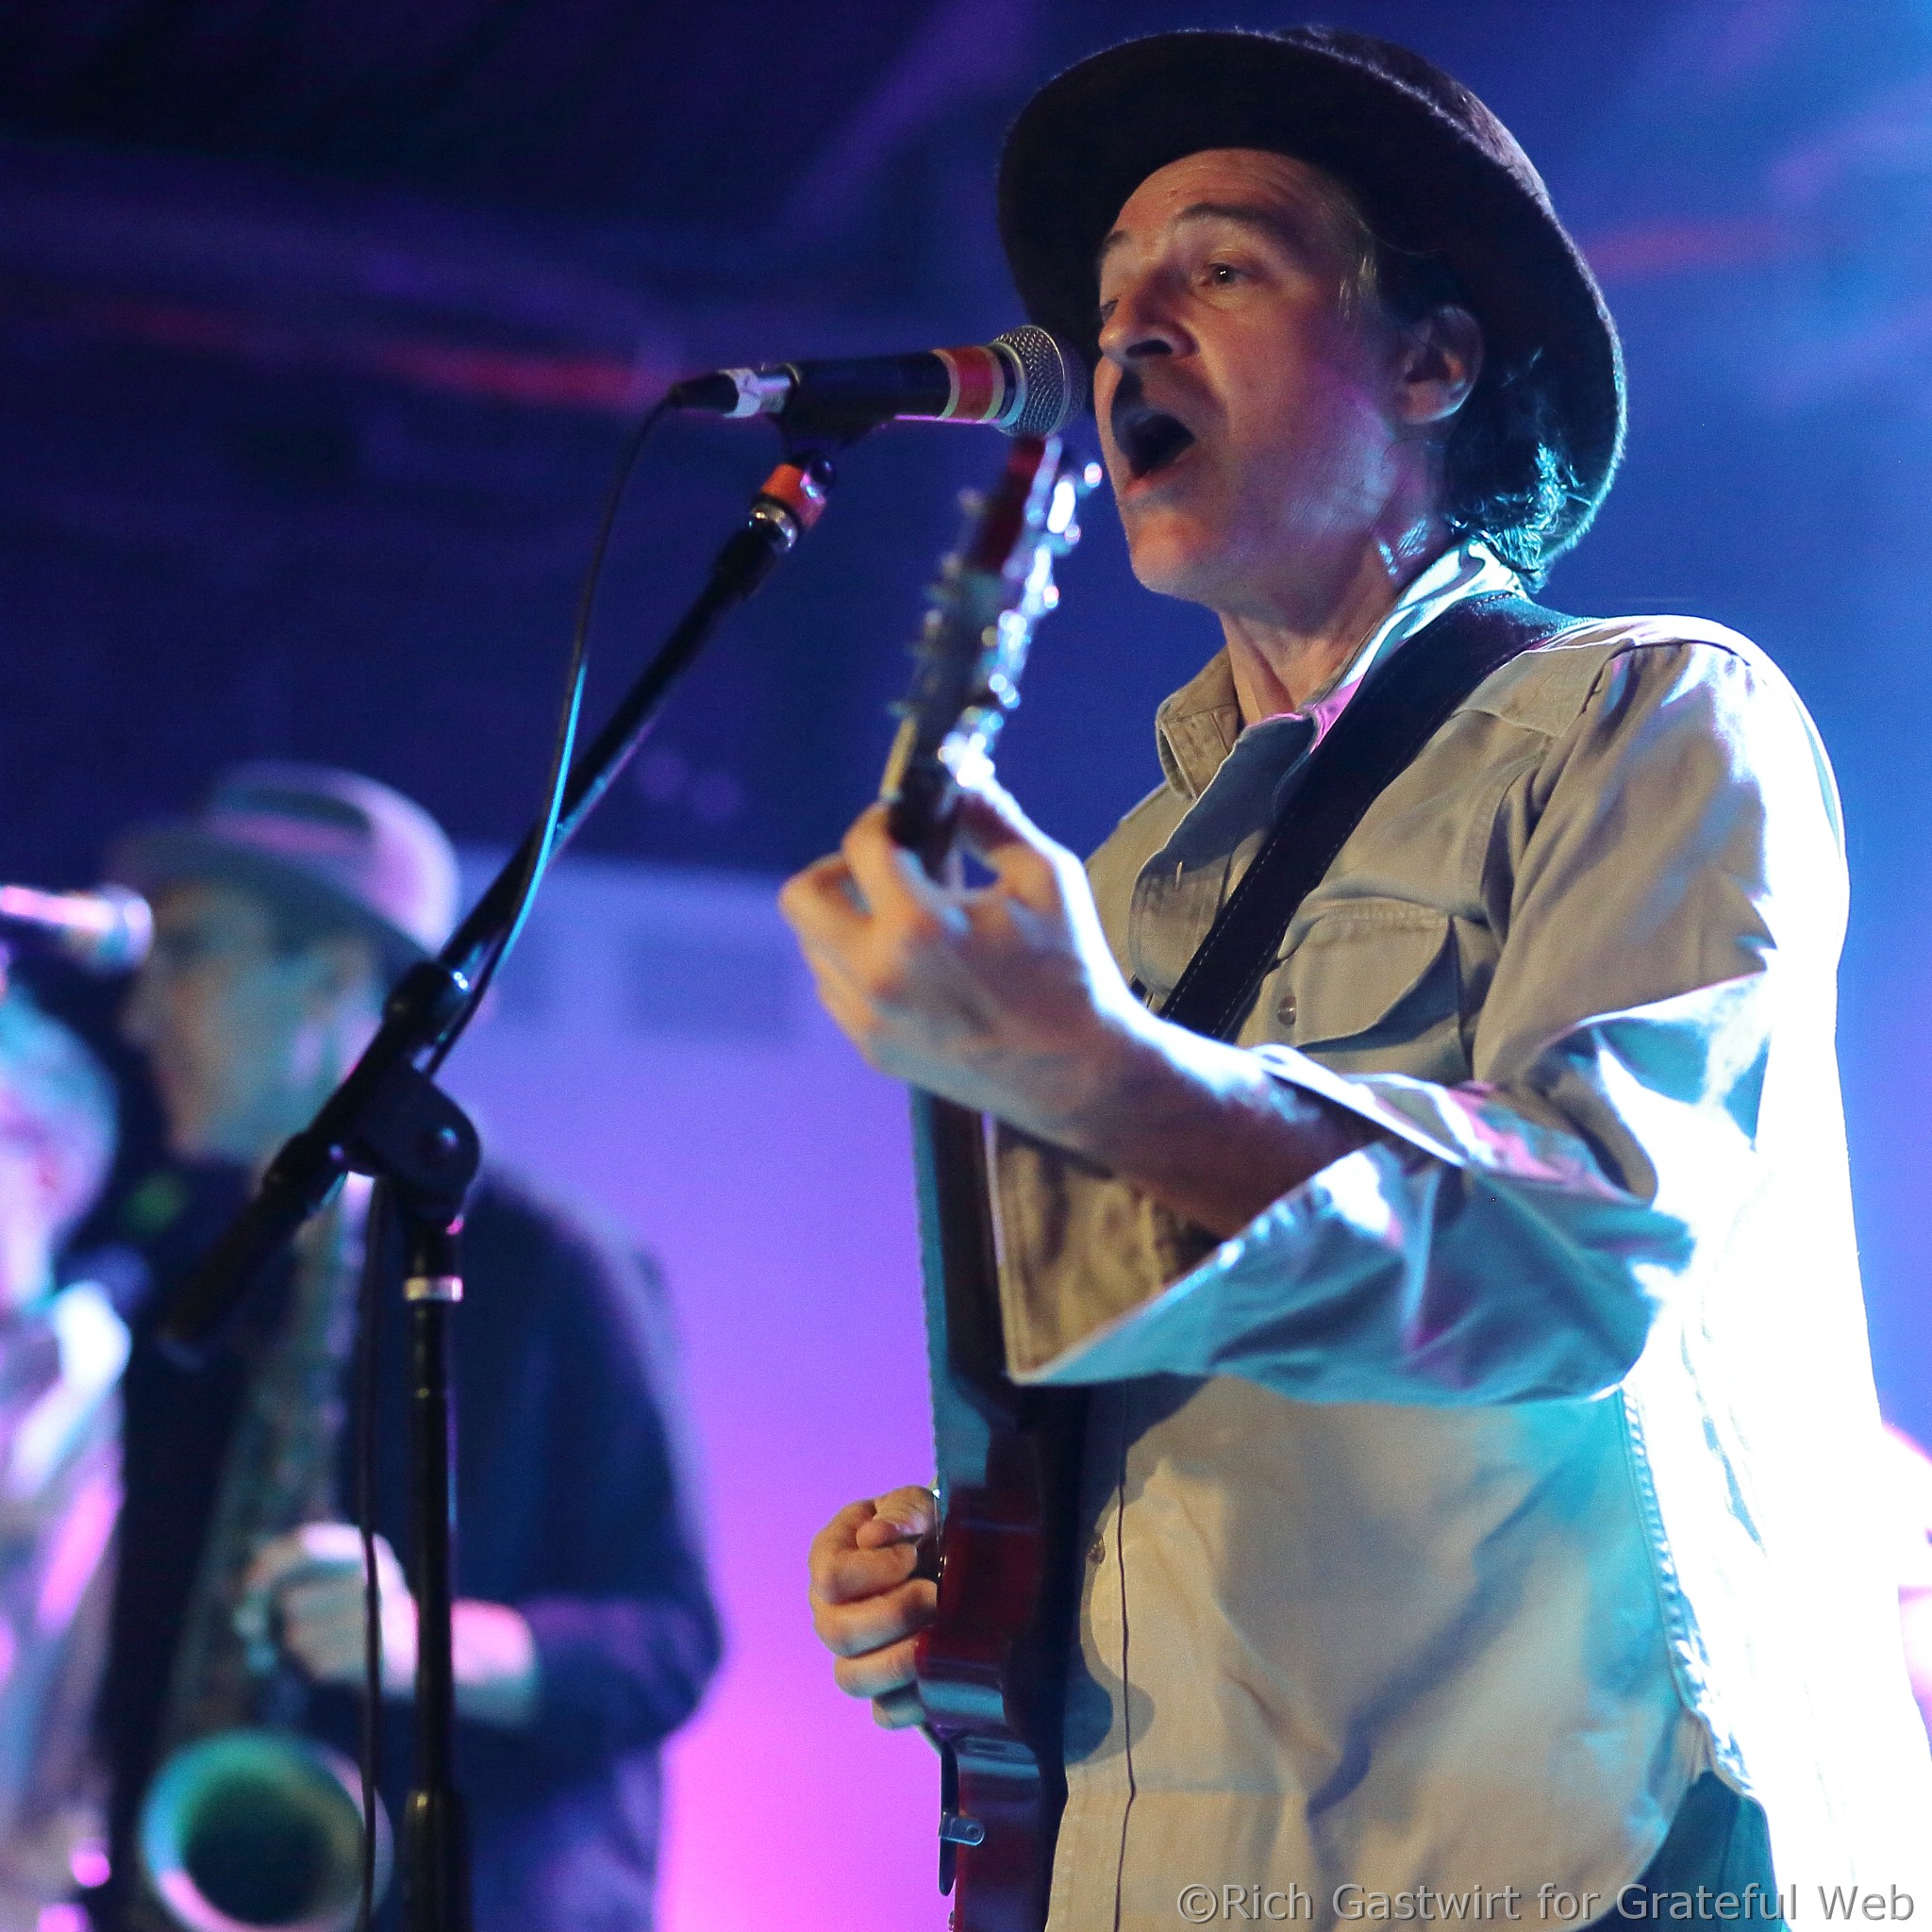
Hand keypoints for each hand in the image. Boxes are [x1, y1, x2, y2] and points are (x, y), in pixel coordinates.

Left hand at [239, 1522, 415, 1697]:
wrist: (409, 1647)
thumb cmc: (348, 1609)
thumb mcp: (327, 1580)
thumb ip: (282, 1584)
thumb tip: (245, 1616)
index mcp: (365, 1549)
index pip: (307, 1546)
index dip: (270, 1565)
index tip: (250, 1586)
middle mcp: (378, 1576)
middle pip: (293, 1599)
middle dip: (274, 1618)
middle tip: (271, 1626)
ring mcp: (383, 1615)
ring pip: (298, 1636)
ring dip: (294, 1644)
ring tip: (314, 1640)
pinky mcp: (380, 1654)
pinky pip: (317, 1664)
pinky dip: (313, 1664)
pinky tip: (332, 1657)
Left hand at [781, 782, 1378, 1236]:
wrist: (1081, 1074)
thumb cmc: (1071, 969)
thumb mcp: (1045, 876)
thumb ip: (991, 817)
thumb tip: (960, 773)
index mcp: (920, 925)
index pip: (863, 844)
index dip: (885, 818)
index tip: (906, 818)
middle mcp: (877, 974)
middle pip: (803, 896)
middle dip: (839, 867)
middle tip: (884, 865)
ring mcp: (868, 1018)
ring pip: (812, 943)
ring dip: (847, 916)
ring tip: (903, 914)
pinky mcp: (870, 1049)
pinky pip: (833, 985)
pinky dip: (855, 961)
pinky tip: (907, 959)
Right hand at [808, 1487, 939, 1730]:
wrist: (950, 1561)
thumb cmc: (923, 1528)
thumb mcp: (917, 1505)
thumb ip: (902, 1511)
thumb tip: (875, 1536)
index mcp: (829, 1560)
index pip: (832, 1578)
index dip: (875, 1571)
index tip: (912, 1556)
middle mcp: (830, 1612)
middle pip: (838, 1633)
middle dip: (895, 1615)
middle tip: (934, 1595)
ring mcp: (852, 1655)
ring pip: (852, 1679)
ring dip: (902, 1660)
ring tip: (938, 1634)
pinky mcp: (881, 1690)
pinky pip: (885, 1713)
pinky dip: (915, 1698)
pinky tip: (941, 1668)